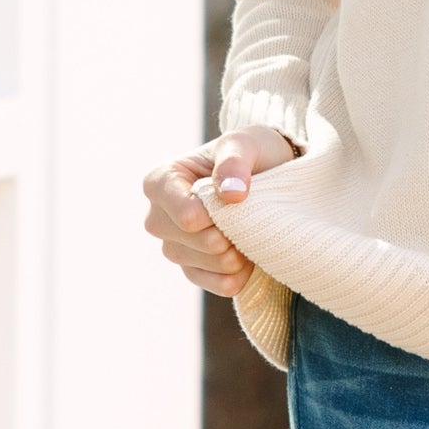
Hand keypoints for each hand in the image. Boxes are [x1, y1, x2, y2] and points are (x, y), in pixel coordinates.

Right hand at [141, 125, 295, 298]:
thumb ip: (234, 162)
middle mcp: (158, 217)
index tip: (231, 201)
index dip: (207, 213)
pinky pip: (218, 285)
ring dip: (234, 253)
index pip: (180, 212)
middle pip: (189, 241)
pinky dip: (239, 274)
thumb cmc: (250, 154)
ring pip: (203, 264)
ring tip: (249, 231)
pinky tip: (249, 256)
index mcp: (160, 182)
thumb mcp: (245, 144)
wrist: (269, 175)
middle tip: (246, 215)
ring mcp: (174, 247)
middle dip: (224, 233)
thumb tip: (230, 194)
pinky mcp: (195, 270)